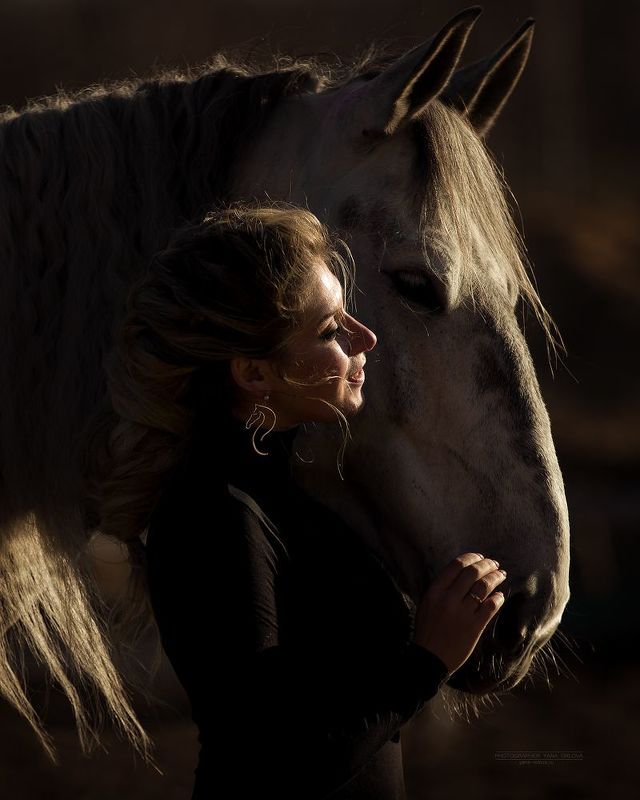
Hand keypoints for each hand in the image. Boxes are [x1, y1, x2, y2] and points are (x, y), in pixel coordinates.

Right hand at [412, 552, 506, 673]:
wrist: (429, 658)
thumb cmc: (428, 629)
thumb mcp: (428, 603)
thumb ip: (443, 588)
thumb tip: (465, 572)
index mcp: (435, 591)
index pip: (456, 565)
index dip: (471, 557)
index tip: (480, 557)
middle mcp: (448, 599)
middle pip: (472, 573)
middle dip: (487, 564)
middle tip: (494, 564)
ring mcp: (462, 613)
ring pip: (484, 587)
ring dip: (495, 578)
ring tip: (501, 575)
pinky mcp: (474, 627)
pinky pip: (490, 607)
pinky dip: (498, 598)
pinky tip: (500, 596)